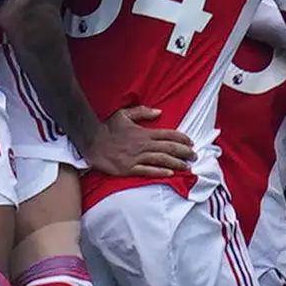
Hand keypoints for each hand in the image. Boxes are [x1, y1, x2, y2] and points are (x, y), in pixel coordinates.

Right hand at [81, 103, 196, 179]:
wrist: (91, 142)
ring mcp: (136, 158)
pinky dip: (160, 172)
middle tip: (195, 156)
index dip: (182, 139)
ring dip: (176, 163)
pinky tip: (170, 174)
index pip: (168, 135)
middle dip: (184, 152)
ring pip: (161, 160)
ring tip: (187, 166)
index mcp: (143, 133)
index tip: (191, 142)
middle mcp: (142, 145)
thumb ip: (142, 112)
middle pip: (169, 149)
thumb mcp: (124, 114)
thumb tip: (159, 112)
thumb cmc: (107, 128)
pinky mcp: (129, 168)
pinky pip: (148, 171)